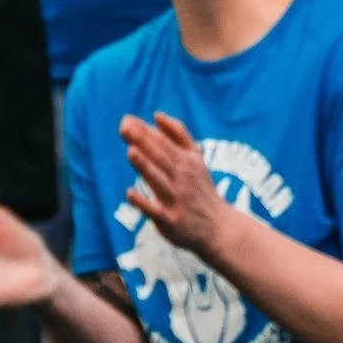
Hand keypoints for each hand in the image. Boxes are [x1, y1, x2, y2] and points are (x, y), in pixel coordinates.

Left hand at [121, 112, 230, 264]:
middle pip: (161, 157)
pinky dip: (143, 203)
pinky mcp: (171, 220)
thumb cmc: (201, 189)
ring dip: (145, 166)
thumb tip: (156, 114)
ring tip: (130, 151)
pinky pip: (155, 211)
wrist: (219, 228)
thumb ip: (178, 135)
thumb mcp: (196, 158)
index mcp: (187, 161)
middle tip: (124, 127)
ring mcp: (176, 199)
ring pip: (158, 180)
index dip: (145, 132)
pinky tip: (129, 194)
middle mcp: (182, 178)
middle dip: (143, 142)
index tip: (127, 120)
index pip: (164, 143)